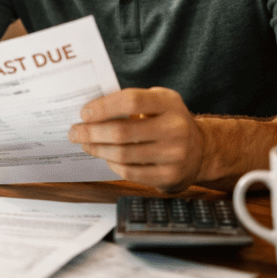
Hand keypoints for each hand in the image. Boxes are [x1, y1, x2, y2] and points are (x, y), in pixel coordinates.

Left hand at [67, 87, 205, 192]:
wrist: (201, 150)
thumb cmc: (169, 121)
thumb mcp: (159, 102)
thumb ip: (131, 102)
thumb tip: (92, 110)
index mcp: (169, 103)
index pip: (131, 101)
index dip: (104, 107)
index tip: (84, 113)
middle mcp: (175, 128)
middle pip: (122, 131)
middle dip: (91, 132)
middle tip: (75, 132)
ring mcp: (174, 154)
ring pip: (122, 154)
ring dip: (97, 149)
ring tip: (85, 144)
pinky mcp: (169, 176)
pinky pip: (130, 172)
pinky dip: (112, 164)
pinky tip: (106, 157)